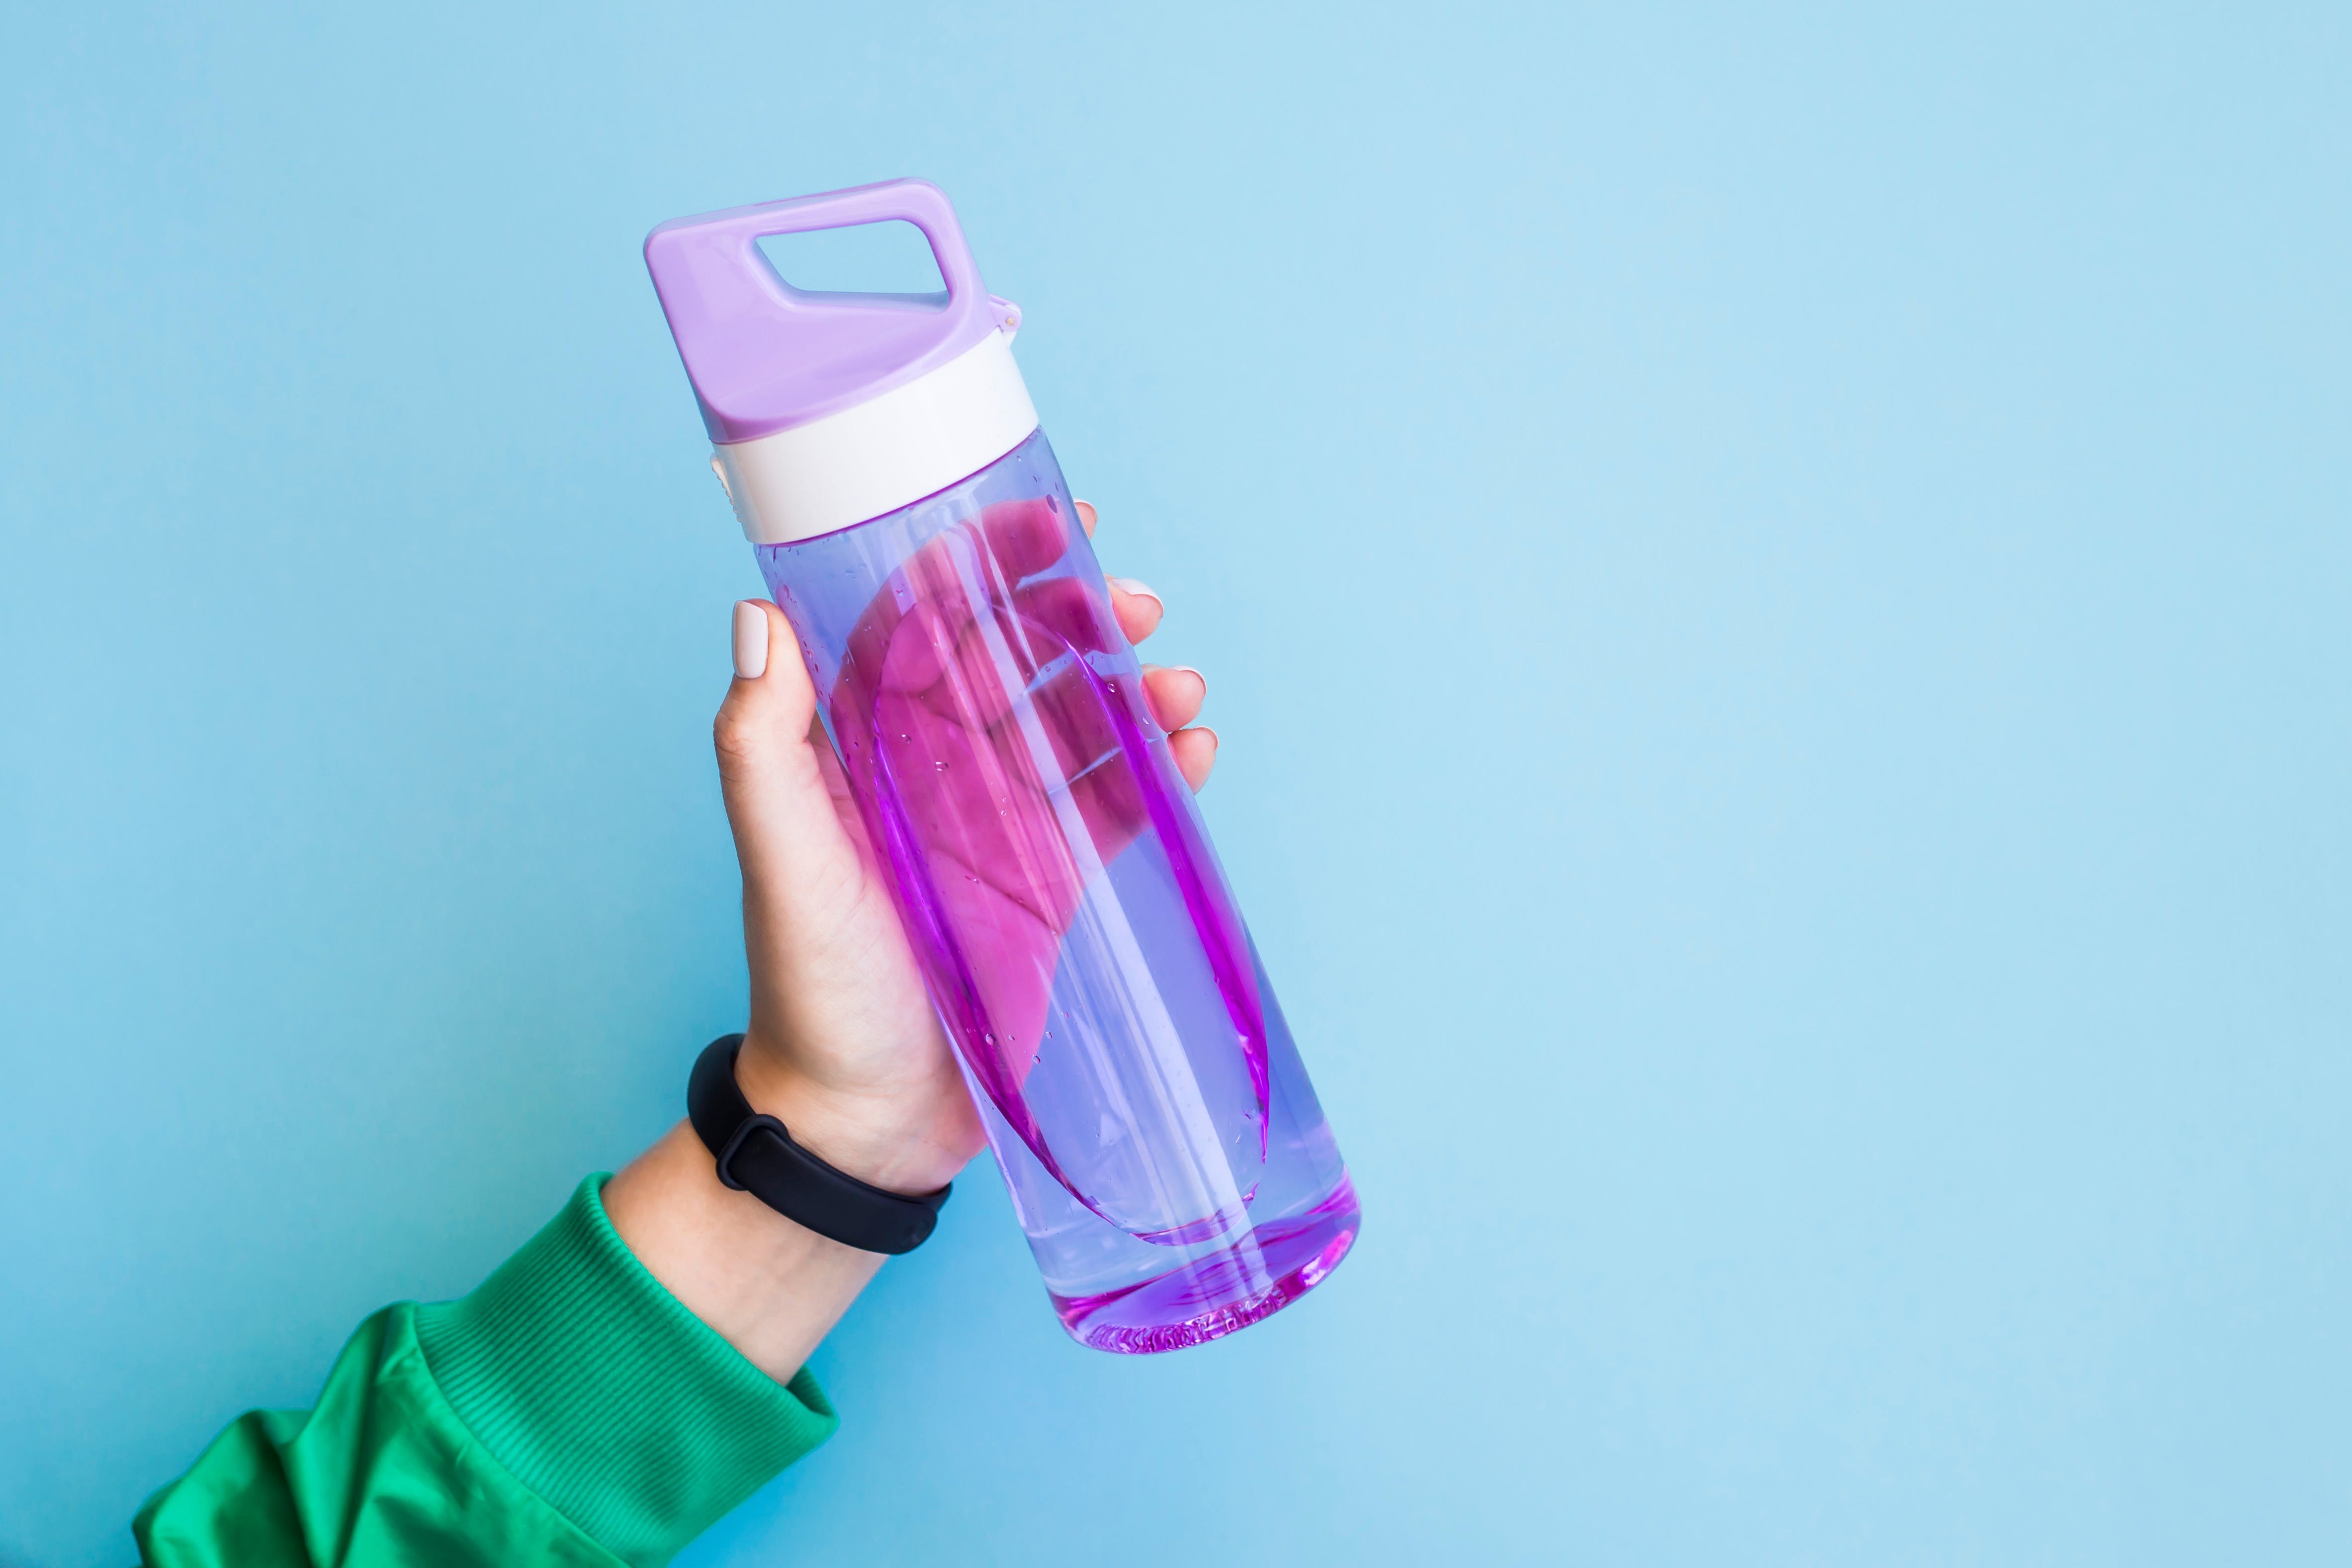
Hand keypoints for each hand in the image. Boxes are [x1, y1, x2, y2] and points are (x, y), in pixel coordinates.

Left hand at [719, 499, 1216, 1195]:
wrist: (862, 1121)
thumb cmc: (811, 990)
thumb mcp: (781, 861)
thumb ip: (762, 746)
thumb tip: (758, 615)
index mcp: (861, 748)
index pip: (923, 624)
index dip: (980, 565)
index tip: (1044, 524)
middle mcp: (931, 772)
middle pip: (1015, 660)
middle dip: (1077, 618)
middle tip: (1137, 602)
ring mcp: (996, 826)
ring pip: (1076, 724)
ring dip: (1131, 689)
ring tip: (1178, 682)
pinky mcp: (1049, 882)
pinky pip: (1112, 804)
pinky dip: (1156, 768)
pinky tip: (1192, 748)